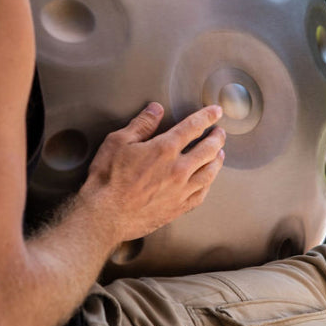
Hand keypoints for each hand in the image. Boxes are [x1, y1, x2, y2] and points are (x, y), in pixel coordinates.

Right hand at [81, 102, 225, 243]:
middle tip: (220, 132)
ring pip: (210, 172)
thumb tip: (156, 109)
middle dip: (217, 137)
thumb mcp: (118, 142)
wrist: (105, 216)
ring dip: (217, 160)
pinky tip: (208, 180)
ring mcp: (181, 190)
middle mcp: (178, 169)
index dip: (207, 116)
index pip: (193, 126)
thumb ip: (141, 124)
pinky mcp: (178, 208)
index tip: (216, 111)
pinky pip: (201, 194)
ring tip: (220, 153)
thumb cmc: (107, 179)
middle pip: (208, 149)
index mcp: (165, 148)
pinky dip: (209, 184)